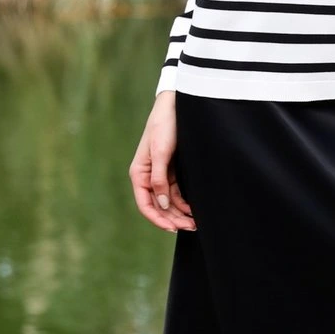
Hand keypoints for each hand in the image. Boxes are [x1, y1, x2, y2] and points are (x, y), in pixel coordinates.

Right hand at [129, 91, 196, 232]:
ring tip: (195, 222)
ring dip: (180, 213)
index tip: (172, 228)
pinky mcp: (172, 170)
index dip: (158, 219)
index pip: (145, 204)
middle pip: (158, 206)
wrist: (176, 106)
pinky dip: (184, 202)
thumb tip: (160, 204)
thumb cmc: (165, 125)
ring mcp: (160, 174)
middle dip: (173, 218)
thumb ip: (159, 179)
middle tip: (191, 227)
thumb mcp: (161, 152)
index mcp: (139, 173)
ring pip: (168, 201)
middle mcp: (148, 177)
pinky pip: (176, 193)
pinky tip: (194, 209)